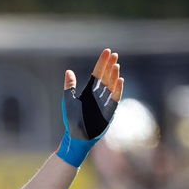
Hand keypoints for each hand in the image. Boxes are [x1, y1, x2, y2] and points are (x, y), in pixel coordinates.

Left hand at [56, 48, 123, 167]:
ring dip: (114, 76)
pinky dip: (117, 90)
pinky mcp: (109, 111)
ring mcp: (105, 103)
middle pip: (106, 77)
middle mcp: (98, 95)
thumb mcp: (68, 100)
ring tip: (116, 65)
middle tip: (114, 55)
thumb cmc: (71, 120)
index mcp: (89, 91)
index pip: (97, 73)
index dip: (102, 62)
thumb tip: (68, 71)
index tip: (107, 51)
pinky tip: (120, 80)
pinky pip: (115, 99)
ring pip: (111, 86)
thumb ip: (69, 86)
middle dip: (110, 66)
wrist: (76, 137)